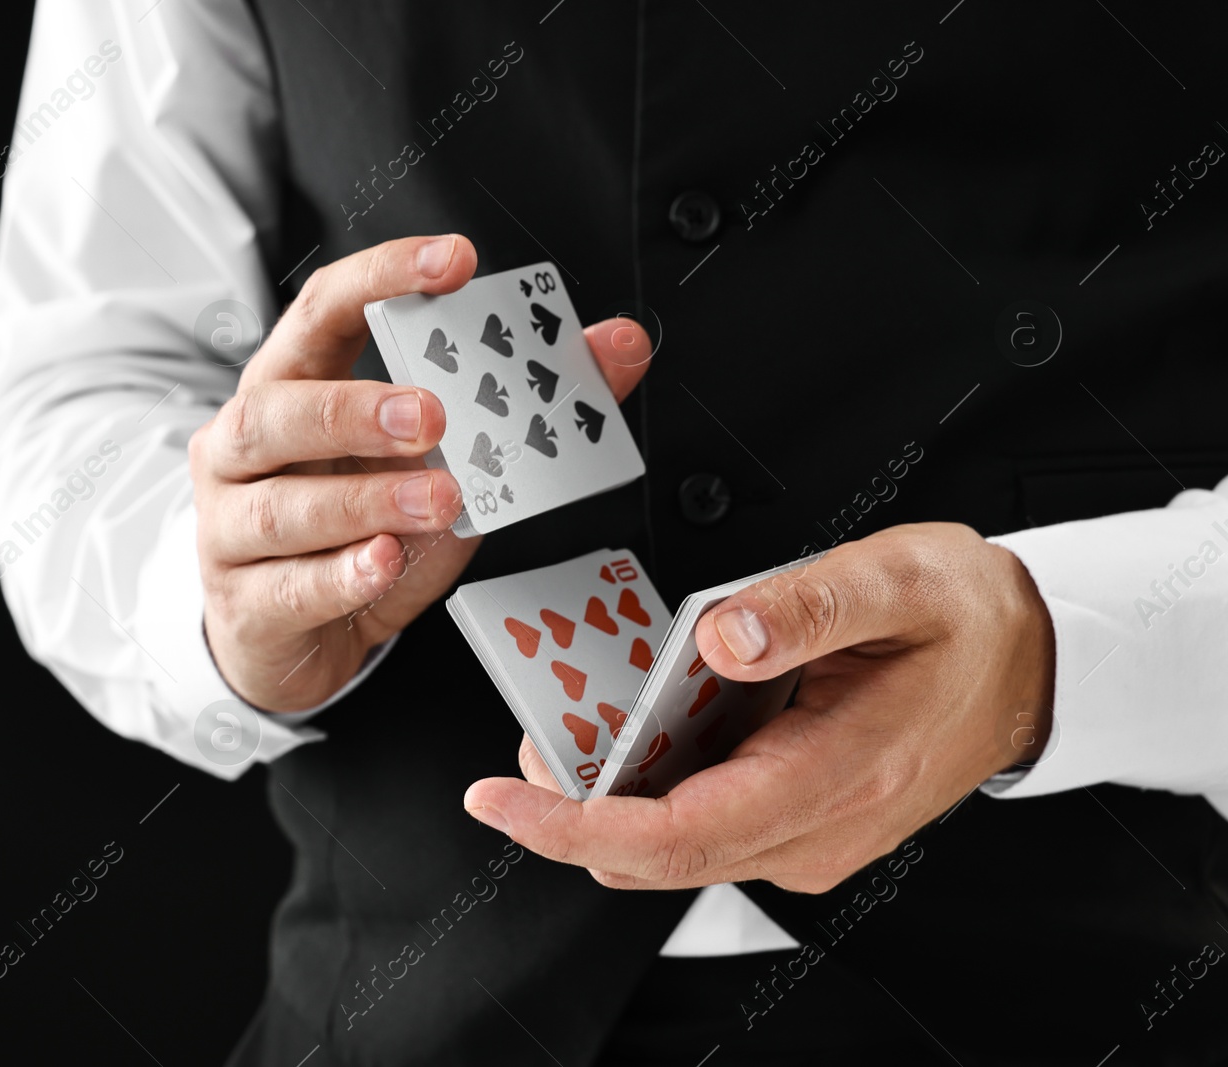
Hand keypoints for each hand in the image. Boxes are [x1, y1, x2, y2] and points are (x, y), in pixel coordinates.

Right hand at [190, 235, 652, 710]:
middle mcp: (242, 450)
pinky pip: (290, 586)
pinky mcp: (244, 603)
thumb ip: (522, 408)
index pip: (321, 310)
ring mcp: (229, 529)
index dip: (382, 277)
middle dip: (355, 407)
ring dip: (365, 500)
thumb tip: (618, 347)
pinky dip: (342, 575)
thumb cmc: (361, 535)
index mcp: (289, 388)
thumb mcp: (444, 464)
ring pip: (283, 505)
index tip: (454, 263)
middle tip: (434, 414)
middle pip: (276, 409)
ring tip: (437, 498)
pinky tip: (382, 563)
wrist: (296, 640)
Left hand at [463, 523, 1054, 891]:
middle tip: (532, 727)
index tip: (502, 798)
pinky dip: (652, 783)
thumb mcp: (897, 580)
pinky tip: (641, 722)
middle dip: (570, 806)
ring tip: (581, 713)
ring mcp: (806, 836)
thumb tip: (718, 639)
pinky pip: (701, 822)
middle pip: (656, 854)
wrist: (1030, 661)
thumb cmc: (966, 621)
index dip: (574, 825)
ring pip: (672, 844)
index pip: (678, 835)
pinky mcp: (798, 822)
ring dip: (608, 794)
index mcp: (834, 776)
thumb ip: (805, 607)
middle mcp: (814, 830)